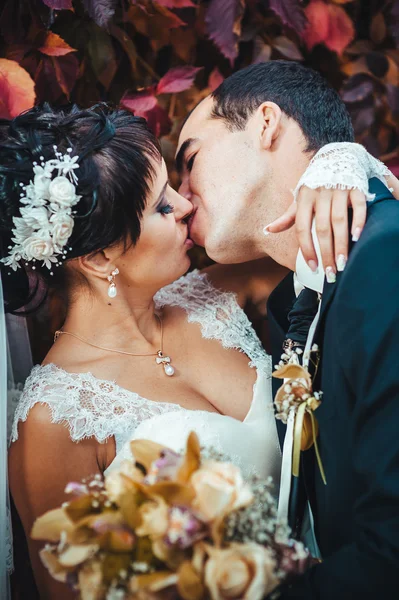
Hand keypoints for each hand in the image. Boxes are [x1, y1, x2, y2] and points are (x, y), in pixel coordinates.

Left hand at [265, 174, 398, 274]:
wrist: (337, 156)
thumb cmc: (315, 184)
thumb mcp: (300, 199)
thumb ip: (287, 217)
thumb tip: (267, 230)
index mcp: (304, 199)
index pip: (302, 228)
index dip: (306, 249)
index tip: (312, 267)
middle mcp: (320, 194)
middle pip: (322, 229)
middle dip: (326, 253)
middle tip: (330, 273)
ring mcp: (339, 190)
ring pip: (340, 221)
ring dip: (341, 244)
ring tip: (342, 263)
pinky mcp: (356, 187)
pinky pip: (358, 206)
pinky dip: (358, 221)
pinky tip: (357, 238)